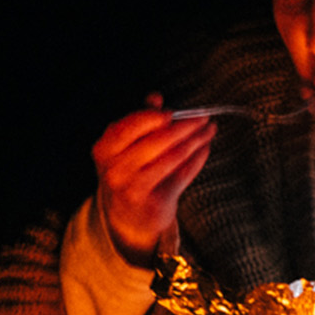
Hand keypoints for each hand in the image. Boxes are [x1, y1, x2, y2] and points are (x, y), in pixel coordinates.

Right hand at [92, 94, 216, 263]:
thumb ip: (139, 121)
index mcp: (104, 150)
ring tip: (209, 130)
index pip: (129, 127)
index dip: (152, 117)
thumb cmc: (128, 173)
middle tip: (203, 117)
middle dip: (184, 126)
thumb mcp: (124, 147)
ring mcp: (135, 188)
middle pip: (156, 141)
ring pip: (173, 157)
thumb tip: (156, 97)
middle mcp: (116, 170)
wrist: (127, 217)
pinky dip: (197, 160)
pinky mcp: (156, 203)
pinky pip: (182, 175)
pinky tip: (205, 148)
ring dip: (196, 141)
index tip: (173, 112)